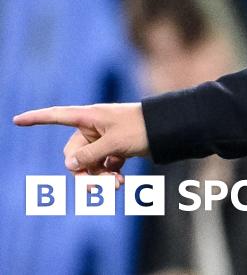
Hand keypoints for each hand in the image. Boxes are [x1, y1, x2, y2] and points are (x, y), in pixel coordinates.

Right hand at [12, 103, 149, 185]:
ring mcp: (105, 139)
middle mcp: (94, 127)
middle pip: (74, 154)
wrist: (171, 129)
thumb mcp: (114, 143)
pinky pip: (104, 166)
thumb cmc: (142, 128)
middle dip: (83, 172)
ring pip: (89, 164)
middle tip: (94, 188)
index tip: (17, 120)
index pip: (57, 116)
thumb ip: (89, 155)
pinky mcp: (117, 149)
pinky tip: (120, 184)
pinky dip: (109, 175)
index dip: (37, 119)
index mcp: (90, 117)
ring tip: (115, 187)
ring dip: (98, 178)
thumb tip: (69, 164)